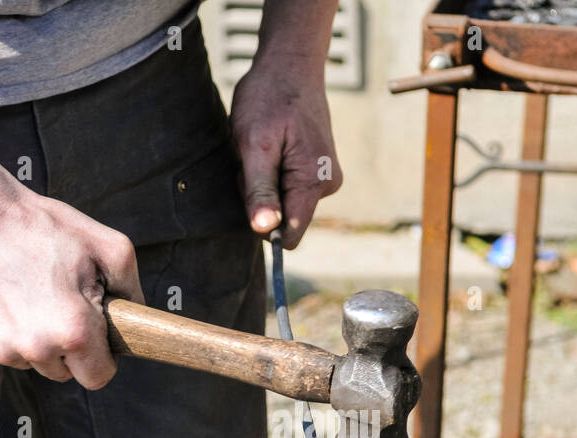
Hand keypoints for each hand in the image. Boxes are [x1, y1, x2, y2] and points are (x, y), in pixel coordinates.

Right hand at [0, 175, 142, 388]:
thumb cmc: (35, 223)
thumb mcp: (104, 244)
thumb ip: (131, 288)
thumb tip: (138, 317)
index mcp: (74, 330)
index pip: (100, 376)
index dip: (100, 357)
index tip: (93, 335)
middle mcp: (36, 349)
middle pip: (63, 372)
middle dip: (66, 346)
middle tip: (55, 301)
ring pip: (29, 362)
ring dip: (31, 339)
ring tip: (22, 293)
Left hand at [231, 64, 341, 249]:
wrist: (291, 64)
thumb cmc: (270, 97)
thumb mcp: (254, 144)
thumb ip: (260, 189)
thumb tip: (265, 230)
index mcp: (313, 183)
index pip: (289, 235)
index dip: (264, 225)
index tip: (251, 193)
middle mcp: (326, 185)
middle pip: (283, 219)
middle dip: (260, 197)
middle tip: (253, 158)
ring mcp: (324, 177)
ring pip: (284, 203)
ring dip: (264, 182)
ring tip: (263, 147)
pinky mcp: (318, 169)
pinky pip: (288, 187)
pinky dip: (272, 172)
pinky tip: (272, 147)